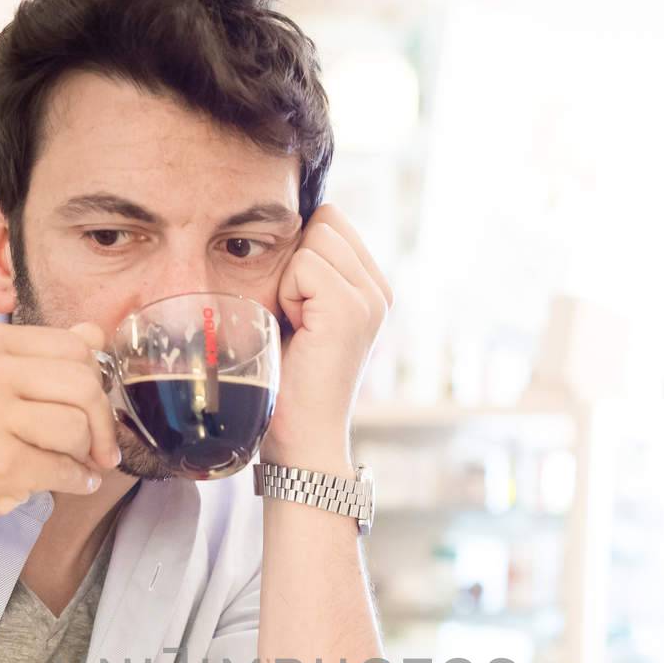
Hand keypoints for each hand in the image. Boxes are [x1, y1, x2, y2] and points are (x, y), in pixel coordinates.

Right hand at [0, 321, 118, 551]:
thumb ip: (33, 357)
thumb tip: (94, 336)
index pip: (72, 346)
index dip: (96, 381)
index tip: (93, 408)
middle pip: (83, 384)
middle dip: (103, 421)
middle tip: (99, 447)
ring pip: (77, 427)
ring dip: (87, 455)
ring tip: (76, 465)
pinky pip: (64, 470)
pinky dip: (77, 482)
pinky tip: (72, 484)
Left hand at [264, 203, 392, 466]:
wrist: (302, 440)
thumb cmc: (289, 385)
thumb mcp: (301, 317)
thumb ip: (307, 273)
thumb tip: (284, 225)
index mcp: (372, 289)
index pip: (332, 222)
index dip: (301, 253)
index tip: (299, 307)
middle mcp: (379, 291)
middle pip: (325, 222)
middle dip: (296, 262)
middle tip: (297, 319)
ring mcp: (370, 299)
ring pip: (315, 237)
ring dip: (291, 279)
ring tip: (298, 326)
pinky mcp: (351, 308)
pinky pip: (305, 264)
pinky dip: (288, 294)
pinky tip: (297, 331)